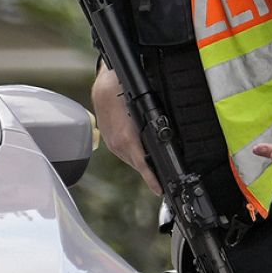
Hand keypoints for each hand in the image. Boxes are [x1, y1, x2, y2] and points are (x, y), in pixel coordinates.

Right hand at [92, 64, 161, 195]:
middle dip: (150, 173)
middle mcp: (117, 144)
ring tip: (156, 172)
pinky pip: (124, 153)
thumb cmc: (121, 88)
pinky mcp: (109, 140)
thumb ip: (154, 118)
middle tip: (164, 183)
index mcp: (126, 137)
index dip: (151, 178)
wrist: (103, 83)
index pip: (142, 163)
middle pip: (137, 165)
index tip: (159, 189)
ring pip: (131, 160)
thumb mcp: (142, 103)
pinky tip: (143, 155)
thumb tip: (168, 133)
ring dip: (143, 165)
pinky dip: (135, 156)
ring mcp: (112, 143)